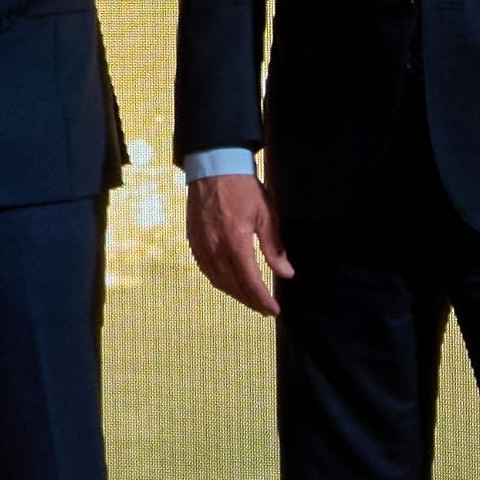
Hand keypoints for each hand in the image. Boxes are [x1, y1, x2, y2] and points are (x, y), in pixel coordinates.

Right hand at [186, 171, 290, 316]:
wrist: (213, 168)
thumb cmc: (243, 189)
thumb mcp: (267, 215)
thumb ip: (275, 248)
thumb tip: (286, 273)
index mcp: (236, 242)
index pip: (250, 282)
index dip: (263, 300)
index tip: (274, 311)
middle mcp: (215, 248)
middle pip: (233, 286)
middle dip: (250, 301)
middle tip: (264, 309)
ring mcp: (201, 245)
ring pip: (217, 280)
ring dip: (234, 294)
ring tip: (249, 299)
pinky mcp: (193, 240)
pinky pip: (206, 269)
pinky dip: (219, 281)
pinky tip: (228, 282)